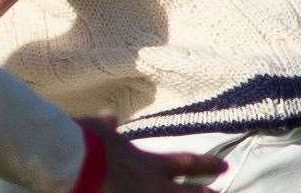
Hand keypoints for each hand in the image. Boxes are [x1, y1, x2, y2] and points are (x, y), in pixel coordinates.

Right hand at [75, 116, 226, 192]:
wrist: (77, 163)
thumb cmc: (88, 143)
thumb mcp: (99, 131)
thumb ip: (107, 126)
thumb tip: (109, 115)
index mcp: (147, 162)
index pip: (184, 163)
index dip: (205, 165)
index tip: (223, 166)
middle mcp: (153, 184)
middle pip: (189, 192)